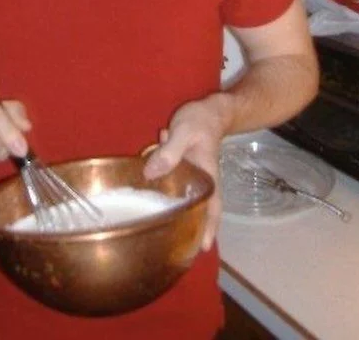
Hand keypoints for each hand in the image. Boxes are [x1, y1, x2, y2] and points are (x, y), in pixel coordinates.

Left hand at [142, 96, 226, 251]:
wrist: (210, 109)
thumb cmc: (201, 121)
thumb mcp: (184, 132)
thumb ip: (169, 152)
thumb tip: (150, 174)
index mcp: (206, 177)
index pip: (211, 208)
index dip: (208, 229)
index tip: (202, 249)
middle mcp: (201, 181)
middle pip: (197, 210)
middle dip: (188, 228)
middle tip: (173, 248)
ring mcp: (192, 176)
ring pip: (183, 198)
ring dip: (171, 210)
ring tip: (155, 227)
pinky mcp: (182, 167)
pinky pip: (172, 184)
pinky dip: (162, 189)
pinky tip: (146, 188)